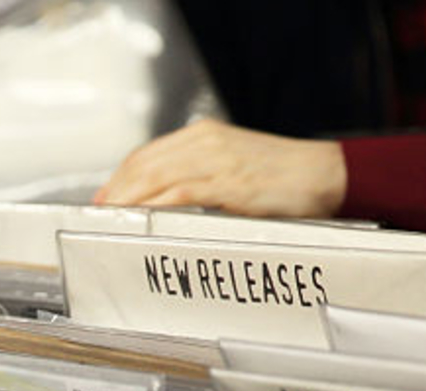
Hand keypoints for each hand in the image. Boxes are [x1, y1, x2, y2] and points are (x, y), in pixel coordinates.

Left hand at [95, 119, 346, 219]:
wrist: (326, 174)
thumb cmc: (282, 176)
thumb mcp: (233, 165)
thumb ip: (199, 173)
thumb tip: (162, 198)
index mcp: (205, 135)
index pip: (146, 155)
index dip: (119, 178)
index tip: (102, 199)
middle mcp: (207, 143)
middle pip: (144, 165)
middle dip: (115, 191)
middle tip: (98, 215)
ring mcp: (218, 161)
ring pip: (156, 177)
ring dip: (127, 201)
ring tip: (110, 220)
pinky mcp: (230, 184)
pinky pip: (181, 192)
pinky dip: (155, 205)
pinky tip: (141, 218)